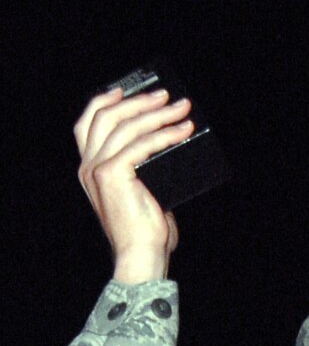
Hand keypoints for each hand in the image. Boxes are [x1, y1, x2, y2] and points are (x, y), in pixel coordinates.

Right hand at [74, 87, 192, 283]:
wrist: (141, 255)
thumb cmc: (146, 229)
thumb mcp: (143, 191)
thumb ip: (144, 167)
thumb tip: (168, 143)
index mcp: (90, 168)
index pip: (88, 124)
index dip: (105, 102)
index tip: (126, 89)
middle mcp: (88, 166)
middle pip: (107, 117)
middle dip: (139, 102)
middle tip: (167, 97)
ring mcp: (97, 169)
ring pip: (126, 127)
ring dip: (157, 114)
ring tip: (182, 110)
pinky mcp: (112, 175)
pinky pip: (141, 145)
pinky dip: (164, 134)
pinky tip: (183, 131)